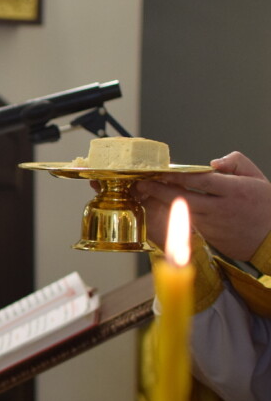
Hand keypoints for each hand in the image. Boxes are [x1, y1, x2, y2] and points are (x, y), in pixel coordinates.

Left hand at [135, 151, 270, 259]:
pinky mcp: (208, 237)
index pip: (198, 180)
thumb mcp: (257, 177)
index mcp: (234, 190)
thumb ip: (236, 162)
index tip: (160, 171)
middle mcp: (220, 208)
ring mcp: (212, 225)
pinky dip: (171, 217)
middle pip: (182, 197)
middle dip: (158, 190)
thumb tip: (212, 163)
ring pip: (179, 213)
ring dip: (160, 204)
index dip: (176, 176)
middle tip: (141, 183)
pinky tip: (158, 209)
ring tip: (144, 195)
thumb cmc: (265, 206)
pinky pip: (185, 224)